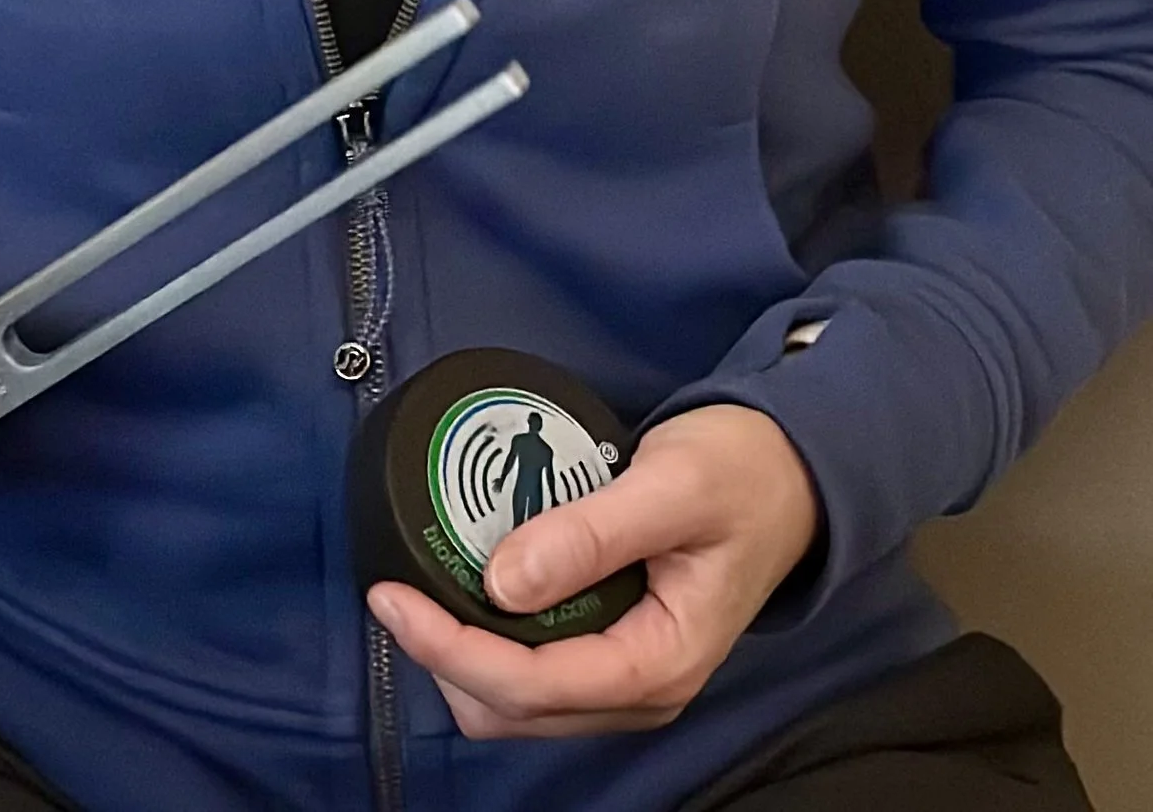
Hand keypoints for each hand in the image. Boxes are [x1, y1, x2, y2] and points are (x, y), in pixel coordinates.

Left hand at [367, 403, 820, 738]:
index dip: (451, 648)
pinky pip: (535, 671)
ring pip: (518, 701)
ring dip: (461, 655)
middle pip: (514, 709)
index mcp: (659, 662)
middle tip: (395, 587)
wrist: (790, 472)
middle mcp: (640, 688)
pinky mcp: (614, 647)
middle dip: (445, 658)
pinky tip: (464, 589)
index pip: (533, 685)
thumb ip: (591, 534)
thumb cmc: (740, 474)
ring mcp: (626, 675)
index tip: (391, 596)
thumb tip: (502, 579)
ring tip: (419, 586)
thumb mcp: (670, 487)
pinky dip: (488, 642)